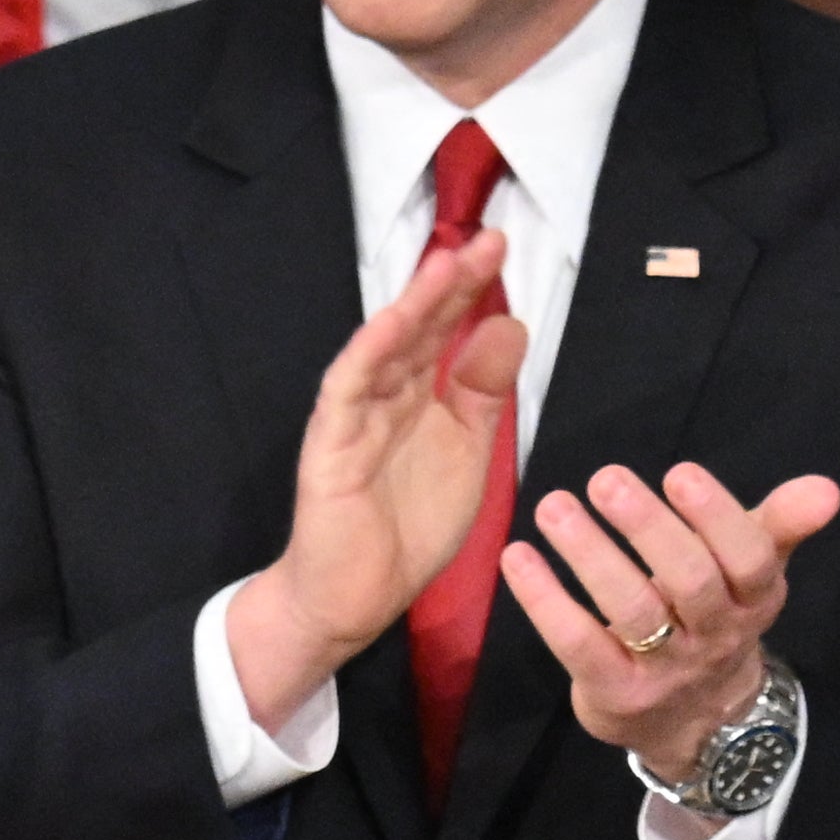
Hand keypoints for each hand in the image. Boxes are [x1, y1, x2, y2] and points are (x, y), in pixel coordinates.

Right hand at [240, 232, 522, 706]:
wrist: (354, 599)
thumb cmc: (405, 530)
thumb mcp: (465, 453)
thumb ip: (482, 393)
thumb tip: (509, 325)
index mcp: (416, 397)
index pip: (444, 332)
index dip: (470, 291)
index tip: (502, 250)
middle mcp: (382, 397)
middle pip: (417, 330)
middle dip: (450, 284)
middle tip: (487, 240)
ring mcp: (352, 418)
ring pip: (384, 350)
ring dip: (414, 306)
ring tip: (446, 265)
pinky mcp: (330, 447)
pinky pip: (348, 391)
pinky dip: (371, 353)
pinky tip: (394, 321)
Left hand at [503, 456, 839, 788]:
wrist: (697, 725)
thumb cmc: (715, 621)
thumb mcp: (754, 575)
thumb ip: (780, 525)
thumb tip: (827, 489)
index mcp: (754, 601)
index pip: (750, 561)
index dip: (718, 519)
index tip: (681, 473)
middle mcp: (715, 638)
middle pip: (691, 583)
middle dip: (649, 529)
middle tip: (607, 479)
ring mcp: (664, 671)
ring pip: (632, 612)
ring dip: (590, 555)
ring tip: (554, 507)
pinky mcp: (615, 695)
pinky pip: (578, 644)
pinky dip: (544, 600)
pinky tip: (518, 557)